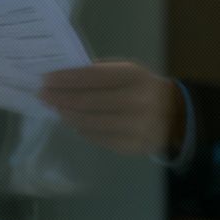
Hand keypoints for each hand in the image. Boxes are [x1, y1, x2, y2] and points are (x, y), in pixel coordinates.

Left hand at [39, 62, 184, 158]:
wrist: (177, 116)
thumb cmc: (141, 89)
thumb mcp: (127, 73)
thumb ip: (98, 74)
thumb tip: (61, 78)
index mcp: (134, 76)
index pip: (92, 76)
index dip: (66, 78)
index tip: (46, 79)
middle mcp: (137, 101)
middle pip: (88, 101)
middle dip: (60, 98)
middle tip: (43, 96)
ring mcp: (137, 126)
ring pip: (90, 122)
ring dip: (68, 116)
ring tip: (56, 109)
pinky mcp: (134, 145)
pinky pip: (99, 138)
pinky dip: (83, 130)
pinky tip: (74, 123)